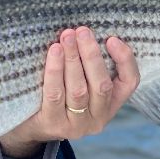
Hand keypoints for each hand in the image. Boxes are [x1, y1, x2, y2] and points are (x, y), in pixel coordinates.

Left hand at [0, 26, 139, 158]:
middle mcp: (98, 118)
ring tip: (66, 37)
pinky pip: (55, 94)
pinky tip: (54, 52)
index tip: (112, 39)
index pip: (129, 83)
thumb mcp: (81, 83)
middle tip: (82, 31)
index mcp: (110, 105)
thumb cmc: (59, 96)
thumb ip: (89, 66)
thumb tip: (86, 33)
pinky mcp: (53, 124)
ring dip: (73, 59)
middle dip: (92, 55)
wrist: (30, 127)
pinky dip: (55, 71)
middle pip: (102, 85)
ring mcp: (76, 125)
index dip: (125, 60)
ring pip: (79, 90)